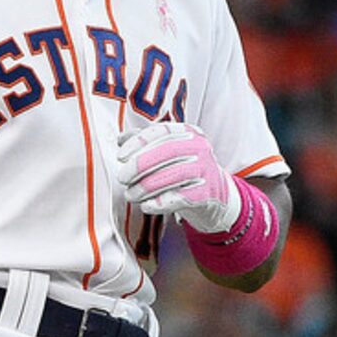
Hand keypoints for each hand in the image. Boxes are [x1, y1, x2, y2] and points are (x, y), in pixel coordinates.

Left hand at [118, 121, 239, 234]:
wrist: (215, 196)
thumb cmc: (185, 172)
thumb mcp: (169, 153)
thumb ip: (147, 144)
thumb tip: (121, 139)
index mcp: (188, 133)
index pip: (162, 131)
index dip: (139, 142)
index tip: (121, 156)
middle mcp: (200, 147)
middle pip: (167, 151)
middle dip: (140, 165)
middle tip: (123, 177)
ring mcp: (206, 170)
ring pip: (174, 174)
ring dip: (147, 186)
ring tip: (131, 194)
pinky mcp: (207, 193)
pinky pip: (182, 197)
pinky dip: (161, 202)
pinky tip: (147, 205)